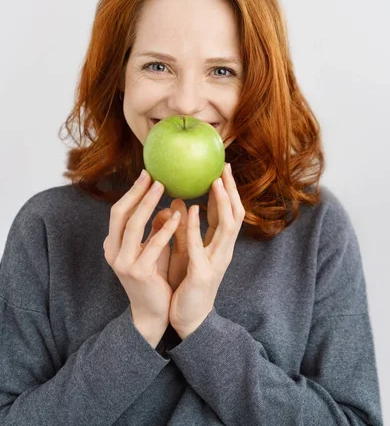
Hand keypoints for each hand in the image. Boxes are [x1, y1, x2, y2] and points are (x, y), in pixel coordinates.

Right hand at [103, 171, 180, 327]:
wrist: (152, 313)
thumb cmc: (154, 278)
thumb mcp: (152, 249)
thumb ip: (155, 229)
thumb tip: (168, 207)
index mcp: (113, 245)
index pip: (118, 212)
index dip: (132, 192)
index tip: (147, 175)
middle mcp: (113, 252)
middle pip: (120, 214)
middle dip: (136, 192)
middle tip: (153, 176)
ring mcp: (124, 263)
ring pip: (133, 226)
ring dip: (148, 204)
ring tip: (162, 188)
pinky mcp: (139, 273)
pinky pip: (153, 244)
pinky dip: (164, 229)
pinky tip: (177, 216)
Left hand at [168, 163, 244, 338]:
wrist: (188, 321)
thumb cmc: (186, 286)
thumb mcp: (186, 252)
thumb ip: (184, 229)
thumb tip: (177, 201)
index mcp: (219, 246)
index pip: (229, 213)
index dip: (228, 191)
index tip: (222, 169)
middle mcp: (223, 251)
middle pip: (236, 215)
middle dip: (232, 191)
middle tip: (224, 168)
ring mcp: (216, 263)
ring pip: (228, 228)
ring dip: (223, 203)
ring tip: (216, 182)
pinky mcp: (202, 275)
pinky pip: (201, 247)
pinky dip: (197, 227)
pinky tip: (192, 211)